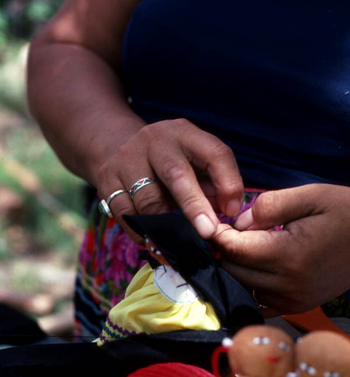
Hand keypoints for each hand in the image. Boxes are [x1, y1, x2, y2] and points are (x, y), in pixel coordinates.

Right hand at [97, 118, 242, 240]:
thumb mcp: (193, 161)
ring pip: (148, 200)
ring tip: (178, 242)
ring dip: (165, 225)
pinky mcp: (108, 179)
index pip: (214, 153)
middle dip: (194, 206)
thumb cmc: (168, 161)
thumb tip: (228, 212)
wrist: (116, 144)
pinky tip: (153, 240)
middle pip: (177, 174)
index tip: (232, 211)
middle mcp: (156, 142)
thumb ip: (214, 184)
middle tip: (207, 232)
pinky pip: (126, 213)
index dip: (228, 183)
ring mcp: (128, 159)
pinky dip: (141, 232)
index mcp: (185, 134)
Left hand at [213, 184, 349, 316]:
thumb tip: (238, 222)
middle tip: (232, 231)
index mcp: (289, 256)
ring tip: (248, 246)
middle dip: (226, 250)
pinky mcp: (297, 307)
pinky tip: (258, 268)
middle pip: (233, 271)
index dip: (219, 235)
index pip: (234, 250)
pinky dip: (251, 285)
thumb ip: (270, 205)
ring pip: (242, 287)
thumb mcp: (311, 195)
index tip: (218, 222)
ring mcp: (293, 300)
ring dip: (237, 268)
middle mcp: (288, 285)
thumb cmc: (345, 212)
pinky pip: (258, 301)